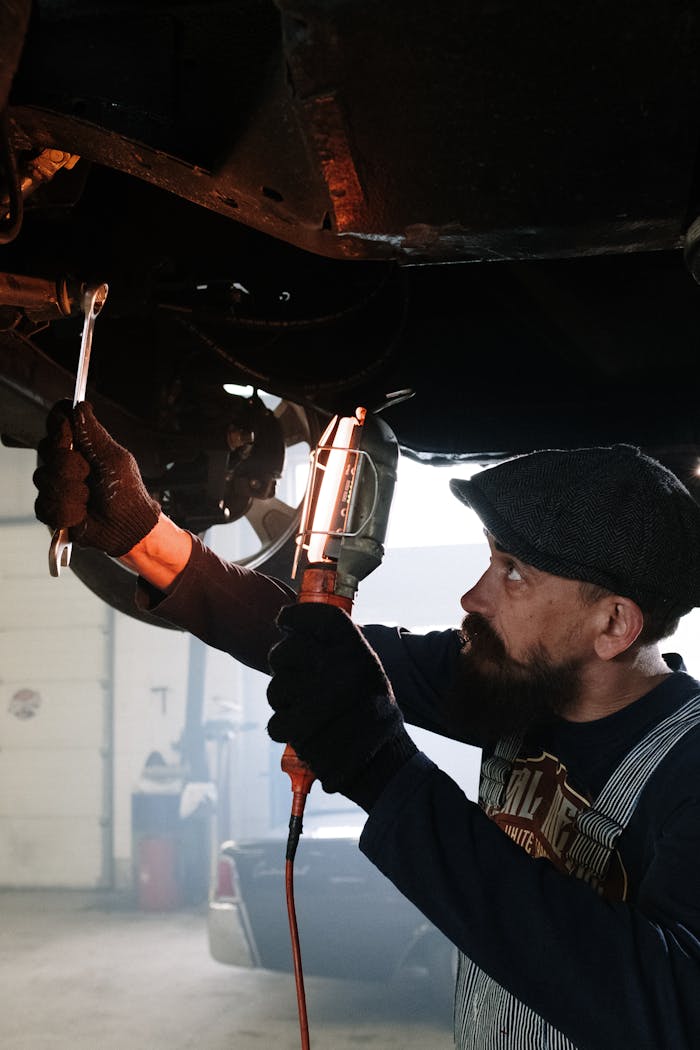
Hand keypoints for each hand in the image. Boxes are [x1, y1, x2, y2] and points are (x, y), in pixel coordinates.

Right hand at [33, 400, 160, 557]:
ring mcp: (55, 482)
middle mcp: (63, 460)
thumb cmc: (126, 492)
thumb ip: (94, 435)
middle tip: (89, 473)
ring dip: (72, 491)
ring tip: (89, 498)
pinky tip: (81, 513)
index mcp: (80, 444)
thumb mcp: (114, 459)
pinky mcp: (50, 506)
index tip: (68, 430)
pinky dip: (68, 511)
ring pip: (44, 478)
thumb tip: (81, 406)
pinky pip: (45, 504)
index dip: (59, 424)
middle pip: (46, 447)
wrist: (126, 527)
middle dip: (70, 464)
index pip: (58, 421)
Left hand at [267, 602, 415, 798]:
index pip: (321, 617)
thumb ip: (335, 651)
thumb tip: (292, 631)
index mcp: (358, 652)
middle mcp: (340, 669)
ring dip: (283, 701)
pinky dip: (284, 730)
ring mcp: (319, 698)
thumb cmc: (370, 714)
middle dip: (282, 663)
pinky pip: (275, 721)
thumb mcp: (366, 672)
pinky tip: (303, 732)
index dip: (296, 616)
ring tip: (306, 711)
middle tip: (295, 677)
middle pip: (285, 651)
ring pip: (276, 688)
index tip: (284, 620)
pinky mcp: (302, 729)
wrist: (383, 765)